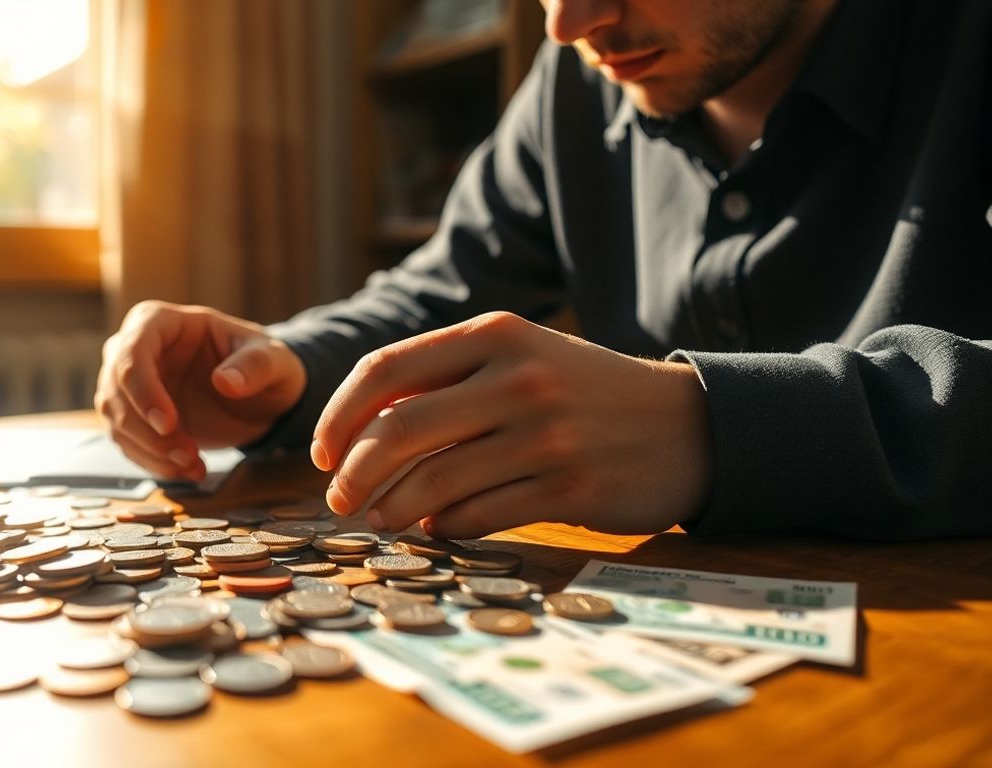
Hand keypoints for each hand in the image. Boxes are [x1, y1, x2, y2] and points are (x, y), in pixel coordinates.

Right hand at [95, 301, 306, 480]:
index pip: (133, 350)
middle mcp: (135, 348)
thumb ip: (256, 365)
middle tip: (186, 454)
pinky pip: (127, 441)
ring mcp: (131, 384)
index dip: (144, 390)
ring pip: (115, 419)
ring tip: (193, 465)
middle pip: (115, 389)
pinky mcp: (135, 415)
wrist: (260, 395)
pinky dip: (153, 463)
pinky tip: (188, 470)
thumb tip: (226, 381)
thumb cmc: (263, 364)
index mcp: (161, 322)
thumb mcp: (275, 360)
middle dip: (147, 430)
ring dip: (150, 450)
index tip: (168, 424)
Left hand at [310, 312, 712, 537]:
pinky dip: (444, 525)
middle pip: (399, 429)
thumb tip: (362, 427)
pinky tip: (436, 526)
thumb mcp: (522, 356)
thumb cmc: (585, 391)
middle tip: (338, 498)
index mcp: (496, 334)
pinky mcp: (568, 487)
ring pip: (434, 481)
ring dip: (392, 507)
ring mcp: (544, 435)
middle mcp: (517, 379)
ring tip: (380, 518)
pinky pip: (478, 515)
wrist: (688, 425)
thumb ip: (448, 378)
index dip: (339, 414)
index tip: (322, 450)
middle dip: (353, 471)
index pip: (386, 369)